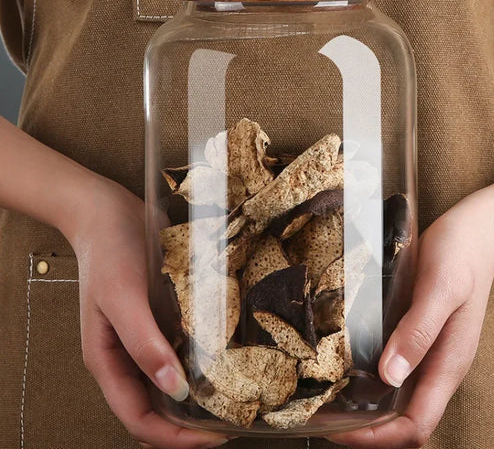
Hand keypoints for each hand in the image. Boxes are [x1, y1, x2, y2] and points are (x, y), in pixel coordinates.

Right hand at [68, 177, 227, 448]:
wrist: (110, 212)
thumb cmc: (108, 253)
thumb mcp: (121, 297)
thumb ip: (143, 343)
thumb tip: (172, 390)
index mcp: (110, 360)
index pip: (139, 418)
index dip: (174, 436)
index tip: (214, 436)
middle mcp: (131, 355)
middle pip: (159, 405)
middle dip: (192, 421)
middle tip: (235, 419)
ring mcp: (149, 335)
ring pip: (174, 378)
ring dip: (201, 392)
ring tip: (238, 394)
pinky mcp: (164, 315)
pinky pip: (184, 346)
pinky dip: (203, 358)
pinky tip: (228, 355)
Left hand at [328, 187, 493, 447]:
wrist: (473, 230)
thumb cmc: (459, 256)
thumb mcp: (440, 289)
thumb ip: (419, 332)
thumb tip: (390, 376)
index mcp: (447, 363)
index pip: (416, 424)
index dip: (378, 437)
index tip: (338, 430)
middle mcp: (435, 364)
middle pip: (402, 417)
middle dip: (365, 427)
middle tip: (320, 416)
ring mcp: (425, 348)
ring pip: (395, 394)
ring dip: (364, 404)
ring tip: (323, 396)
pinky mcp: (413, 331)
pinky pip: (391, 364)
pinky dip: (367, 375)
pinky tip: (342, 362)